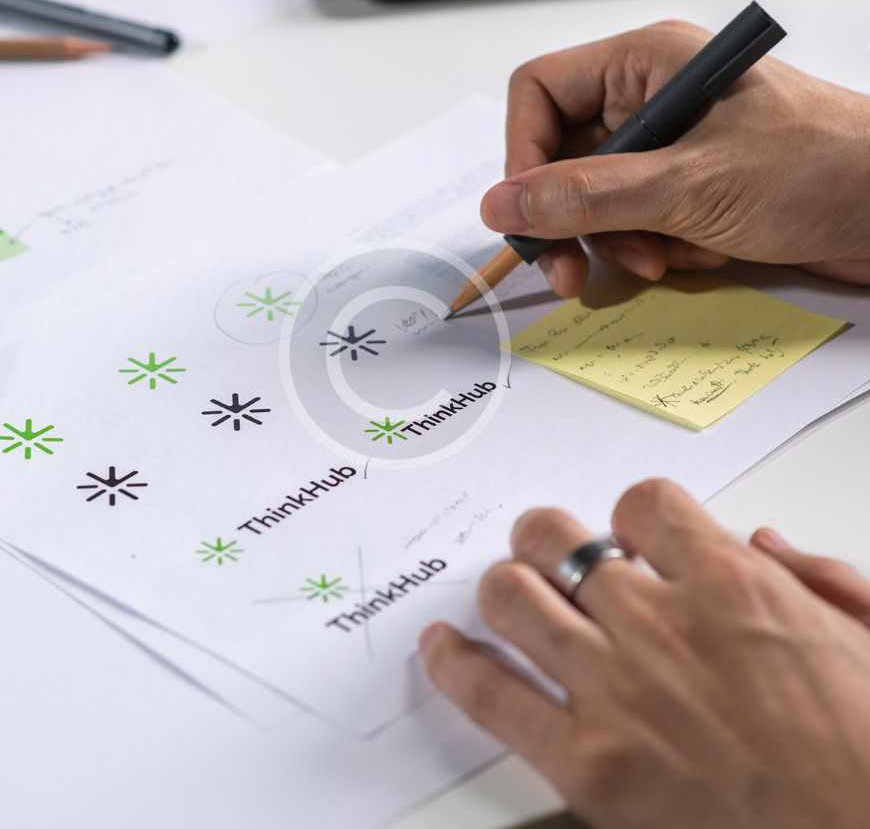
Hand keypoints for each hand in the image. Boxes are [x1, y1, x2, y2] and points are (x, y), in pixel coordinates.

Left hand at [420, 479, 869, 828]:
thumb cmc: (869, 751)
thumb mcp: (869, 640)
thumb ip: (816, 577)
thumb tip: (760, 541)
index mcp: (731, 586)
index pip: (642, 504)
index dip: (632, 515)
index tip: (633, 538)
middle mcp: (659, 625)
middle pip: (554, 537)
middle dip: (548, 537)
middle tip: (553, 554)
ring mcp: (615, 693)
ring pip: (512, 596)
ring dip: (506, 584)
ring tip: (511, 592)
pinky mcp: (588, 764)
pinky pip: (492, 696)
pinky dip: (455, 664)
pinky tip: (442, 647)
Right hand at [481, 20, 869, 296]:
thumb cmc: (814, 170)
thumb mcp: (687, 184)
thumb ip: (585, 197)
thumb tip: (499, 207)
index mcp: (645, 65)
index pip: (539, 93)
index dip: (521, 155)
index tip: (528, 215)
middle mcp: (648, 101)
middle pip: (560, 157)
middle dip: (568, 219)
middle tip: (566, 273)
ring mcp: (668, 148)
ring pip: (593, 200)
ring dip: (615, 240)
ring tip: (658, 259)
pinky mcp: (686, 190)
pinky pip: (631, 223)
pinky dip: (650, 248)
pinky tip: (692, 254)